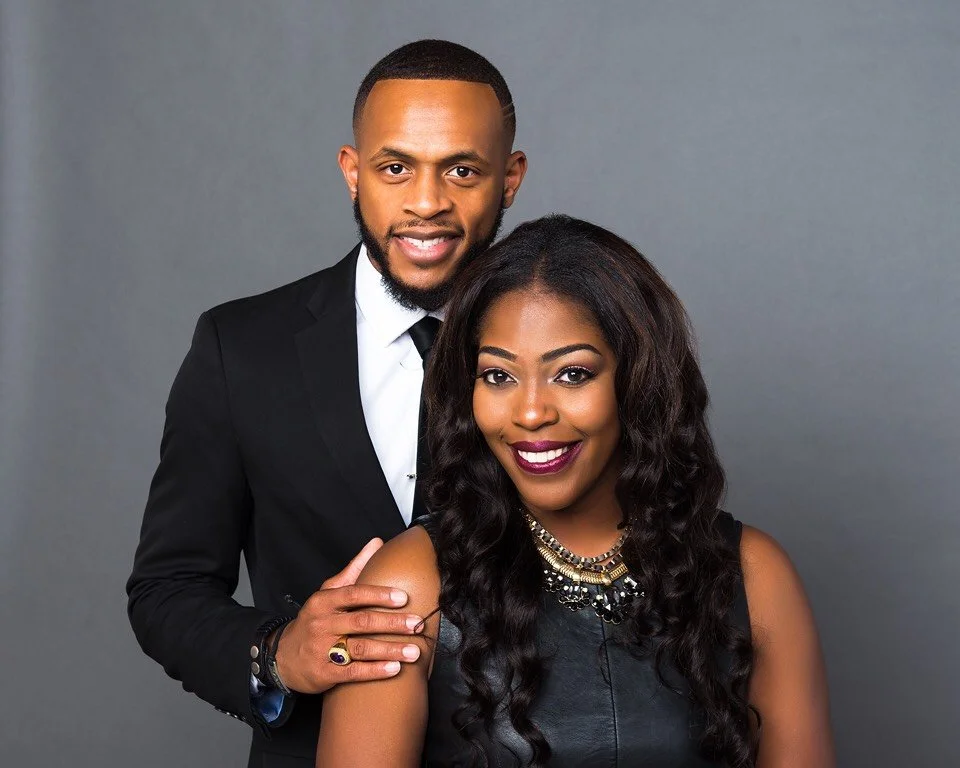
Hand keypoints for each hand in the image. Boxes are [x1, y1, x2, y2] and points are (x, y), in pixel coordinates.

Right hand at [273, 538, 423, 693]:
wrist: (283, 656)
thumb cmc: (315, 619)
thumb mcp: (328, 592)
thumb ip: (354, 569)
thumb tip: (377, 542)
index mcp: (324, 601)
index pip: (353, 594)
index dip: (379, 595)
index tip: (404, 597)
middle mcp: (322, 624)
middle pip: (361, 622)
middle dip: (392, 623)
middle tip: (417, 624)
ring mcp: (322, 650)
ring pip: (360, 649)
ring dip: (390, 650)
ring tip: (414, 651)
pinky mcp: (324, 674)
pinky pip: (353, 672)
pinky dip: (375, 671)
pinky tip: (395, 669)